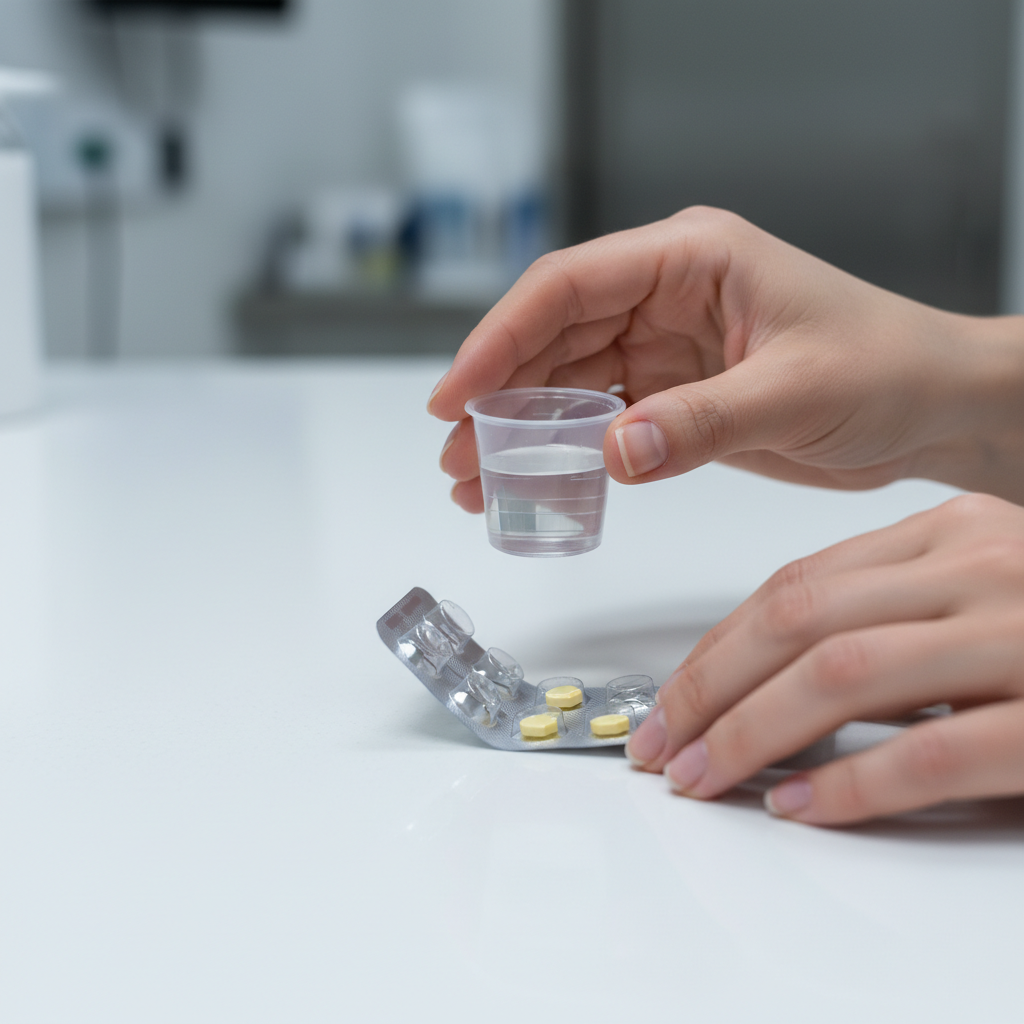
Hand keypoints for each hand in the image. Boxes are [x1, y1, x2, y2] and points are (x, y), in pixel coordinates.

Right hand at [428, 207, 1023, 509]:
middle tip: (457, 455)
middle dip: (498, 396)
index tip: (456, 394)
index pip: (568, 287)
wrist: (933, 409)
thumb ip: (701, 422)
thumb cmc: (888, 369)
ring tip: (475, 482)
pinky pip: (601, 421)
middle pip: (553, 338)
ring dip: (521, 430)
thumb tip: (614, 451)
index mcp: (690, 259)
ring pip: (567, 384)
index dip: (500, 337)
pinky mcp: (674, 396)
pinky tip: (533, 484)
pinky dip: (564, 453)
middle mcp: (666, 296)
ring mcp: (665, 347)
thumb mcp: (795, 390)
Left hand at [625, 493, 1023, 823]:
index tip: (670, 699)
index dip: (717, 648)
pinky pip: (938, 748)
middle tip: (658, 746)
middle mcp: (982, 564)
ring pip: (844, 674)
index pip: (795, 583)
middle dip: (710, 689)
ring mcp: (1023, 631)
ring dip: (755, 734)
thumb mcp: (981, 591)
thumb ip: (895, 616)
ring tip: (703, 778)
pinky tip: (802, 807)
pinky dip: (855, 782)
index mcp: (952, 533)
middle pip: (799, 620)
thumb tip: (782, 683)